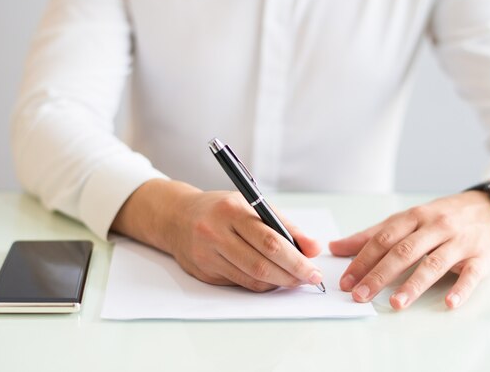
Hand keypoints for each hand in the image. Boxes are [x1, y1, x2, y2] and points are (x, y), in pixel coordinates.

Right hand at [112, 179, 322, 291]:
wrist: (176, 217)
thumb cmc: (220, 209)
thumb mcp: (251, 204)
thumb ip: (284, 225)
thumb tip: (312, 248)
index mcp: (232, 210)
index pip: (270, 240)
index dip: (296, 259)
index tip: (313, 267)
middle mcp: (216, 233)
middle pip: (261, 263)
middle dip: (291, 275)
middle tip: (310, 279)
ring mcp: (207, 255)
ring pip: (251, 278)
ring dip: (278, 282)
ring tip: (295, 280)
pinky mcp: (204, 272)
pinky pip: (240, 283)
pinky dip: (261, 284)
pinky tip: (272, 279)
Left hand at [329, 191, 489, 309]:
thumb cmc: (443, 215)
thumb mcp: (408, 218)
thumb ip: (373, 234)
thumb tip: (335, 247)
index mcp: (414, 216)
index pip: (384, 238)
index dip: (363, 259)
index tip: (346, 280)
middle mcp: (436, 226)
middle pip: (404, 251)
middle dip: (379, 274)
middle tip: (360, 295)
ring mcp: (460, 241)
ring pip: (434, 263)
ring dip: (413, 284)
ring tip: (396, 304)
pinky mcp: (482, 257)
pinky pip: (471, 274)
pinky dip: (461, 289)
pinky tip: (449, 303)